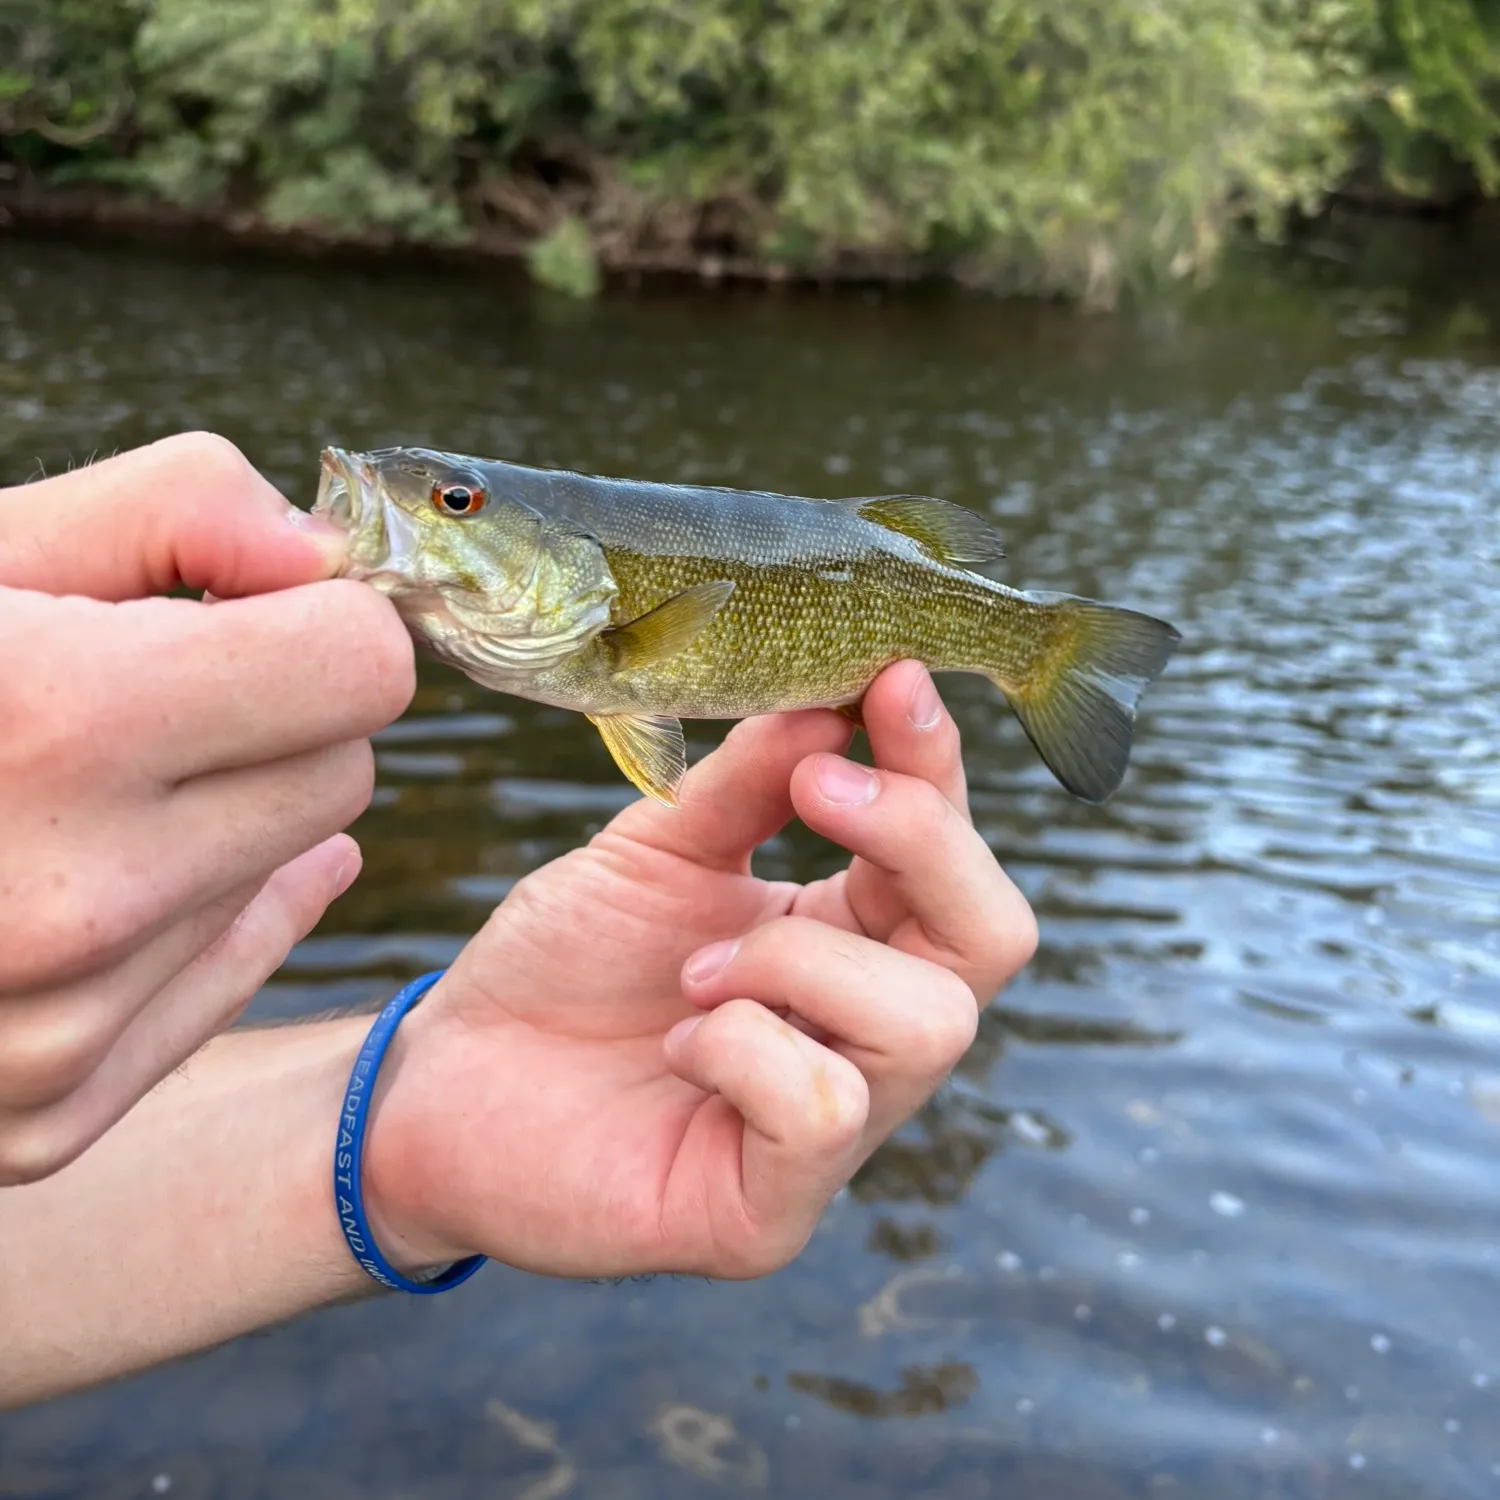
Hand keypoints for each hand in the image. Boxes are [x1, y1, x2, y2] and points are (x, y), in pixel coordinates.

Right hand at [0, 434, 415, 1183]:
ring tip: (63, 790)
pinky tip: (96, 870)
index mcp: (58, 724)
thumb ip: (171, 511)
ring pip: (285, 872)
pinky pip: (223, 980)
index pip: (362, 668)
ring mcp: (52, 1035)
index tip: (253, 610)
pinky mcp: (39, 1118)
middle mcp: (70, 905)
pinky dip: (185, 920)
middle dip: (274, 718)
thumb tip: (323, 554)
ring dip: (217, 819)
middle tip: (150, 694)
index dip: (317, 620)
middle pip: (342, 774)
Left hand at [367, 662, 1037, 1278]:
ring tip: (694, 969)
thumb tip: (835, 703)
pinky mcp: (772, 1210)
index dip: (936, 768)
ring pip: (926, 1023)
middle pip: (994, 938)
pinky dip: (743, 1047)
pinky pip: (825, 1109)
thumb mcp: (659, 850)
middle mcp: (864, 1036)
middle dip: (919, 839)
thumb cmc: (562, 965)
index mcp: (850, 944)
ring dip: (799, 959)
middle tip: (816, 789)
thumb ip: (749, 784)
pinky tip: (675, 1041)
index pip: (951, 859)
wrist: (445, 1081)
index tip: (891, 680)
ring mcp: (835, 1132)